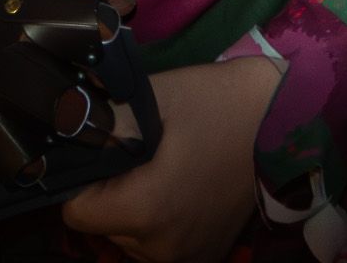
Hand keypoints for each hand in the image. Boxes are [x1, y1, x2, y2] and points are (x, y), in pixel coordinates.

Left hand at [58, 54, 283, 262]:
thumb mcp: (154, 100)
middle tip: (141, 154)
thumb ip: (102, 122)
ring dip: (135, 209)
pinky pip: (159, 245)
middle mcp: (162, 248)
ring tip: (165, 170)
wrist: (285, 122)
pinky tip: (182, 189)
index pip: (75, 212)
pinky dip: (160, 222)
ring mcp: (187, 258)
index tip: (108, 153)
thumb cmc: (218, 103)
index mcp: (146, 211)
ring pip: (129, 238)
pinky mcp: (206, 257)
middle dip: (111, 192)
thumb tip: (61, 128)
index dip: (83, 179)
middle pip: (103, 226)